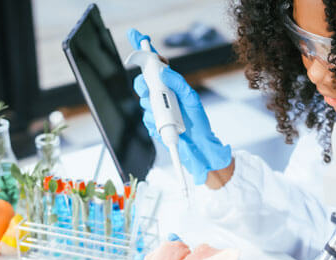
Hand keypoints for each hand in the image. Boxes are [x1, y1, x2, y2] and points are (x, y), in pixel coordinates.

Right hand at [127, 29, 232, 184]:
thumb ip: (179, 83)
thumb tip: (164, 71)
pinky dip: (152, 122)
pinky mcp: (154, 123)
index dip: (146, 50)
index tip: (136, 36)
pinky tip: (162, 126)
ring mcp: (157, 109)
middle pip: (143, 82)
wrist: (198, 147)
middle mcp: (163, 95)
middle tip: (149, 90)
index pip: (156, 64)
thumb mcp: (192, 99)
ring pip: (143, 101)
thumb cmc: (198, 123)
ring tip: (165, 114)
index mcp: (171, 85)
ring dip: (150, 106)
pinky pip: (145, 119)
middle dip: (142, 84)